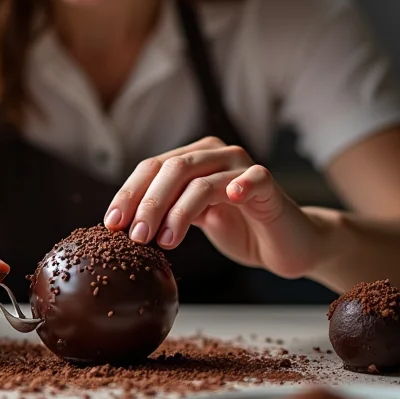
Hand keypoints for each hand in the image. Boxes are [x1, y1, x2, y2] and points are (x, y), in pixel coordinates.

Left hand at [103, 137, 327, 278]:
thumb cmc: (239, 229)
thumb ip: (164, 213)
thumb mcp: (192, 220)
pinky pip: (252, 178)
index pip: (151, 168)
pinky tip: (230, 197)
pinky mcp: (268, 184)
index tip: (111, 224)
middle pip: (171, 169)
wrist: (288, 244)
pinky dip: (240, 184)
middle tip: (135, 235)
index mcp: (192, 158)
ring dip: (177, 211)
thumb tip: (120, 225)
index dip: (128, 194)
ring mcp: (242, 166)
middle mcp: (215, 154)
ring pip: (200, 179)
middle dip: (148, 203)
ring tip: (165, 241)